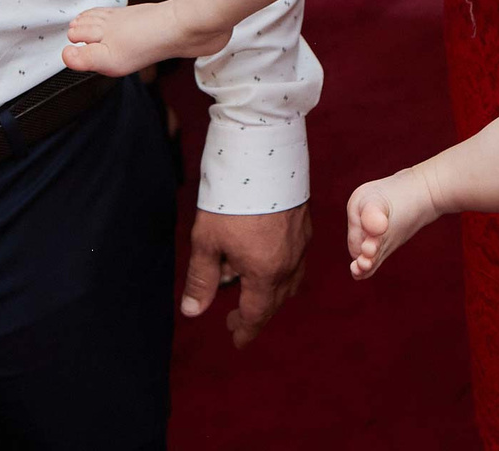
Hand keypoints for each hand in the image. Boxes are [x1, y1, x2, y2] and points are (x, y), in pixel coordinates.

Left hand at [183, 204, 311, 346]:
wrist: (263, 157)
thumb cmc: (232, 200)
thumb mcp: (207, 242)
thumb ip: (201, 279)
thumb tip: (193, 311)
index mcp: (265, 273)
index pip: (256, 314)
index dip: (244, 330)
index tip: (236, 341)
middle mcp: (289, 263)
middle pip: (275, 301)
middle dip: (256, 313)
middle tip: (236, 319)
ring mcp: (301, 244)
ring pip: (290, 281)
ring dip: (271, 293)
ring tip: (252, 289)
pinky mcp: (304, 225)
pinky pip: (297, 260)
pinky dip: (282, 270)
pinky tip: (267, 259)